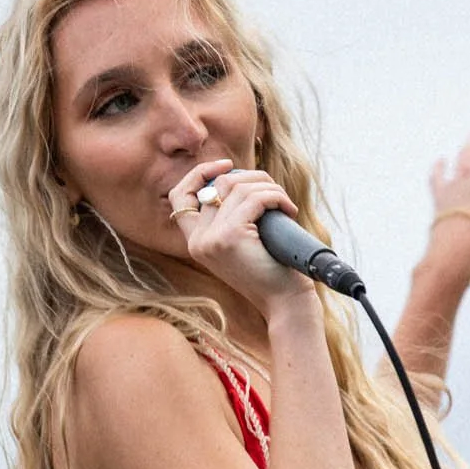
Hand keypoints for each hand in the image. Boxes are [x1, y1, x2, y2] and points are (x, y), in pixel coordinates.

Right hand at [168, 160, 315, 309]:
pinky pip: (254, 198)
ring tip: (284, 204)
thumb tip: (236, 175)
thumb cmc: (271, 270)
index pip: (181, 195)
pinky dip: (275, 197)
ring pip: (239, 187)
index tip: (226, 165)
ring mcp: (211, 238)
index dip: (199, 173)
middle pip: (219, 184)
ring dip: (269, 188)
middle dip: (252, 179)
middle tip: (274, 193)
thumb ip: (230, 216)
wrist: (285, 302)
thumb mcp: (242, 242)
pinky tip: (288, 209)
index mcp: (196, 242)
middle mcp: (197, 240)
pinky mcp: (230, 236)